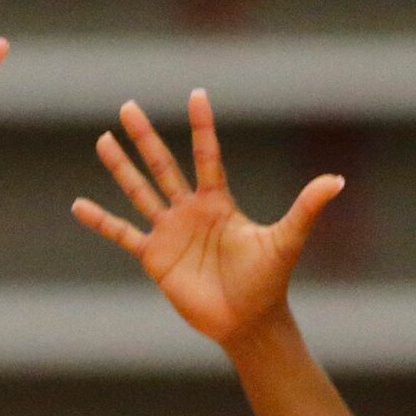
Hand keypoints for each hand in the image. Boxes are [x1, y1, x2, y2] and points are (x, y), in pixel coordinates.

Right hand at [74, 90, 343, 349]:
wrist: (246, 321)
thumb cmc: (268, 281)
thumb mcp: (286, 240)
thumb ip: (306, 208)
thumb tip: (336, 180)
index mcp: (219, 202)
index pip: (206, 155)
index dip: (201, 126)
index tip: (196, 94)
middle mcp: (190, 211)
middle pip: (163, 165)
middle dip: (146, 137)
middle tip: (127, 107)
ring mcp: (170, 233)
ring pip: (140, 191)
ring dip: (121, 168)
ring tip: (103, 140)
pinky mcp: (154, 258)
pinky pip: (122, 234)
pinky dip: (101, 221)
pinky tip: (79, 205)